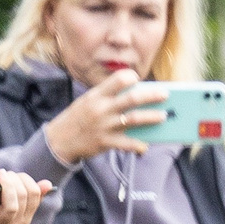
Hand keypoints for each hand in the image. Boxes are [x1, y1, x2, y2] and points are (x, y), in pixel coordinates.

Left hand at [0, 172, 50, 223]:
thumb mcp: (14, 214)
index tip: (15, 175)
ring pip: (11, 207)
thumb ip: (29, 199)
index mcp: (25, 218)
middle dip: (16, 180)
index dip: (27, 180)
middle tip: (5, 173)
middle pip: (24, 198)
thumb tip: (47, 183)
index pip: (35, 195)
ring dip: (7, 188)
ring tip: (0, 175)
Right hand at [41, 70, 165, 163]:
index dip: (130, 77)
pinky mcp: (105, 142)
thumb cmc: (79, 118)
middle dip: (151, 96)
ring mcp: (104, 125)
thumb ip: (109, 98)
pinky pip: (127, 144)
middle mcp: (101, 108)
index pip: (117, 80)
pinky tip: (146, 146)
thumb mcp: (88, 102)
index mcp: (96, 95)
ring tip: (163, 116)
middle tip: (165, 95)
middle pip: (132, 99)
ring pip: (134, 119)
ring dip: (151, 117)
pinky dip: (139, 145)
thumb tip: (138, 97)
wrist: (59, 140)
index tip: (139, 79)